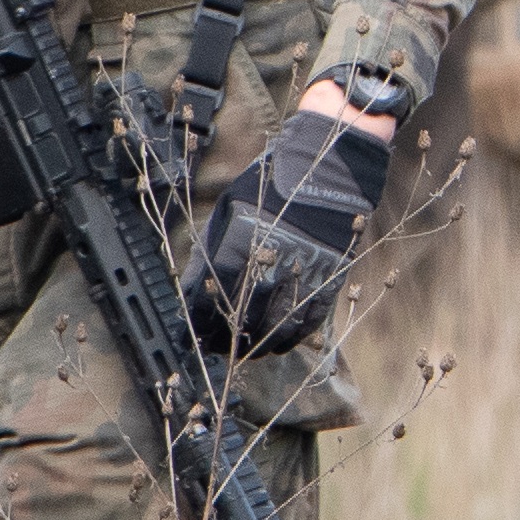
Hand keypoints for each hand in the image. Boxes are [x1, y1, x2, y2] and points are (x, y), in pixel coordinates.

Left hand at [195, 76, 397, 353]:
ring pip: (276, 324)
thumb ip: (213, 246)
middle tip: (214, 348)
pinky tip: (279, 345)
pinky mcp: (329, 275)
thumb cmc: (274, 184)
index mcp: (244, 236)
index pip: (213, 290)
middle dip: (224, 337)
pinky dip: (293, 337)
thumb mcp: (234, 205)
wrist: (329, 167)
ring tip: (245, 352)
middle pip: (243, 313)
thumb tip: (194, 286)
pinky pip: (310, 319)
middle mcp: (272, 257)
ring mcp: (303, 268)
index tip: (191, 334)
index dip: (199, 318)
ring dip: (258, 344)